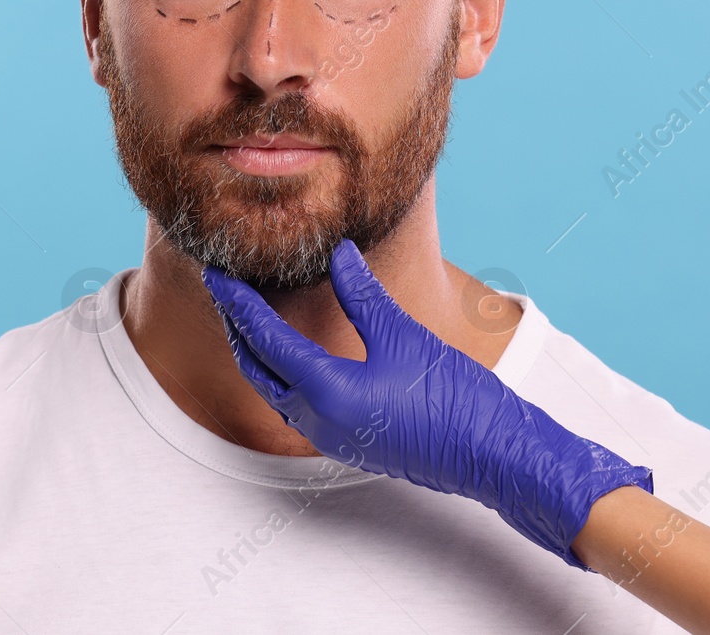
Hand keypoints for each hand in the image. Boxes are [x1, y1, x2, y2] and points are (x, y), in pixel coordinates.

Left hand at [201, 239, 652, 568]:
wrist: (493, 456)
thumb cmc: (454, 398)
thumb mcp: (404, 337)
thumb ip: (363, 295)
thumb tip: (338, 253)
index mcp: (326, 392)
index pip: (263, 339)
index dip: (236, 301)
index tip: (216, 271)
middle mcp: (317, 420)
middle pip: (256, 367)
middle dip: (237, 326)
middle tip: (226, 286)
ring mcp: (330, 436)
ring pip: (273, 388)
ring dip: (257, 351)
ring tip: (251, 311)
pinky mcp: (346, 441)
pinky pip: (295, 403)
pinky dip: (282, 371)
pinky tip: (293, 349)